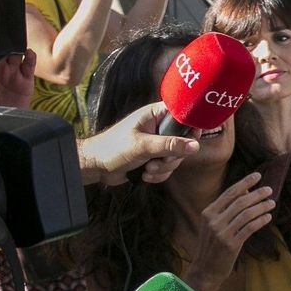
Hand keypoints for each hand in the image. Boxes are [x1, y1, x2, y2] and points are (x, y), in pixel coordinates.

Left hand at [0, 49, 35, 108]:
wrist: (1, 128)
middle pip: (3, 50)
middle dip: (3, 45)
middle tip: (2, 43)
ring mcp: (13, 74)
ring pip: (16, 54)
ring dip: (17, 48)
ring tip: (15, 48)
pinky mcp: (26, 80)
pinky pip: (29, 64)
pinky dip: (30, 56)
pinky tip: (28, 53)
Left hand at [79, 102, 201, 184]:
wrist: (96, 167)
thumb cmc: (113, 148)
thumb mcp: (143, 145)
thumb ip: (169, 145)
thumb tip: (194, 146)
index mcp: (155, 115)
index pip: (183, 115)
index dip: (190, 127)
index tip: (190, 140)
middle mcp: (158, 127)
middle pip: (183, 141)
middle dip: (172, 156)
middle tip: (158, 161)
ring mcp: (157, 144)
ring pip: (176, 157)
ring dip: (163, 168)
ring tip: (147, 169)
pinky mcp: (154, 158)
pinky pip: (168, 168)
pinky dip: (159, 174)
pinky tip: (145, 175)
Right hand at [182, 172, 274, 290]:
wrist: (205, 269)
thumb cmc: (212, 245)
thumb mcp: (214, 224)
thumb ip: (227, 208)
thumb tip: (245, 190)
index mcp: (208, 213)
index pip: (229, 193)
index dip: (244, 183)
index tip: (257, 176)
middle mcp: (214, 221)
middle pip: (240, 202)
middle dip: (257, 194)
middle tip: (269, 190)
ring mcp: (221, 233)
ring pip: (246, 214)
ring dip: (261, 207)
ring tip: (271, 203)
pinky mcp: (230, 244)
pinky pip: (249, 228)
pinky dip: (260, 221)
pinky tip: (268, 217)